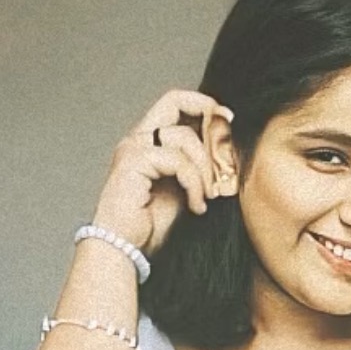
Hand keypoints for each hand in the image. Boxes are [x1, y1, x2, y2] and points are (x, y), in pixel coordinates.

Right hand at [95, 89, 236, 258]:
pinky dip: (194, 184)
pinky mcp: (132, 161)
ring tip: (208, 196)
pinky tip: (195, 205)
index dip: (203, 104)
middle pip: (174, 100)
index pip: (175, 104)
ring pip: (183, 136)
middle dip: (207, 116)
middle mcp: (137, 139)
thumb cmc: (148, 226)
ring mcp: (132, 148)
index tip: (226, 119)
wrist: (124, 249)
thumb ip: (196, 166)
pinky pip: (178, 161)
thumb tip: (224, 149)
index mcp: (148, 142)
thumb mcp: (182, 189)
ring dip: (205, 168)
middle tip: (226, 140)